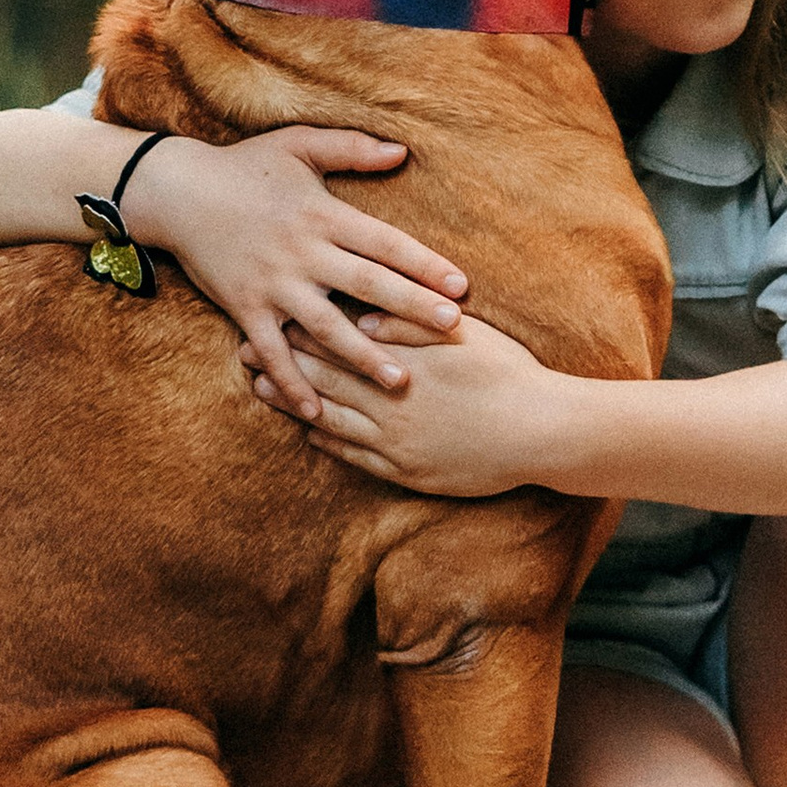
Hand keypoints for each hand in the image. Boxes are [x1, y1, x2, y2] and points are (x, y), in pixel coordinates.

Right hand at [123, 129, 467, 418]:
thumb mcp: (298, 144)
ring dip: (365, 356)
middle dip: (413, 308)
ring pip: (327, 328)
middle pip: (368, 285)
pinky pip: (272, 352)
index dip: (425, 264)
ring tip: (402, 380)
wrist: (177, 192)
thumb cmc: (244, 166)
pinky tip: (315, 409)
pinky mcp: (244, 308)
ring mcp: (273, 285)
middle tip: (453, 328)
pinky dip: (291, 382)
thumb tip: (403, 152)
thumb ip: (352, 147)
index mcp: (322, 214)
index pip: (385, 243)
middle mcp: (302, 252)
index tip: (461, 286)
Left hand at [249, 311, 569, 498]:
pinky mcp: (408, 472)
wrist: (543, 432)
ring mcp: (398, 442)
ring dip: (292, 403)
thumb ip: (414, 323)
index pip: (342, 342)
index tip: (270, 315)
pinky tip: (309, 430)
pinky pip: (355, 457)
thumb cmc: (511, 374)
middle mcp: (394, 403)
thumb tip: (366, 319)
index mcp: (406, 362)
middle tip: (243, 351)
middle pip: (324, 380)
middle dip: (281, 363)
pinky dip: (327, 441)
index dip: (302, 329)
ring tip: (260, 390)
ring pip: (331, 419)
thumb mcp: (467, 335)